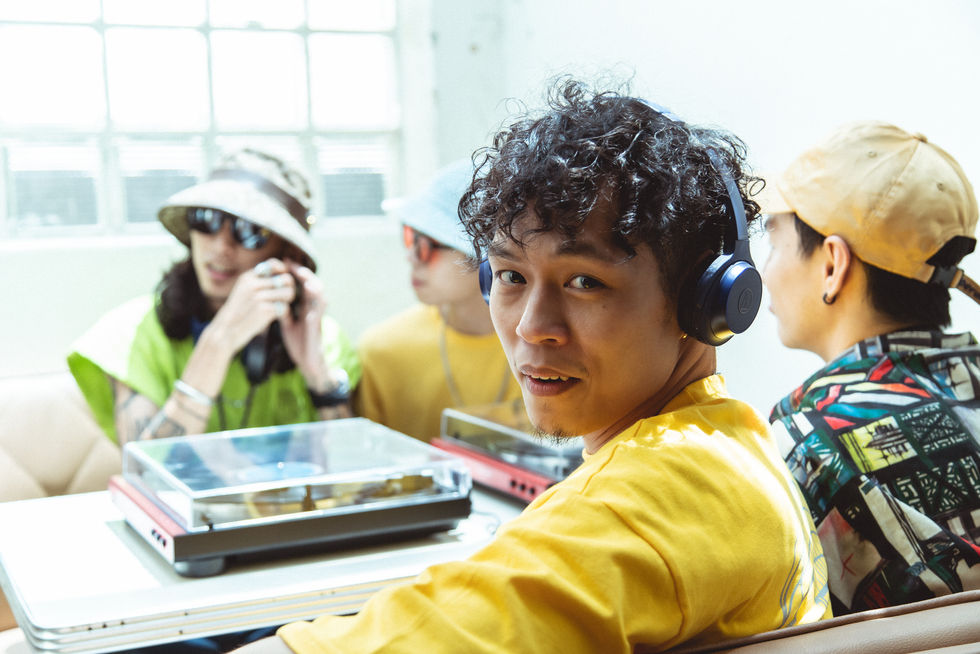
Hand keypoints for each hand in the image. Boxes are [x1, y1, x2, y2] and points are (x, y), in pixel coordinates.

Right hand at [209, 258, 299, 354]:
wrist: (225, 331)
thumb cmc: (239, 312)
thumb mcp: (244, 290)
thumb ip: (260, 282)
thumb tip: (286, 275)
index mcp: (248, 277)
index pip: (273, 264)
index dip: (283, 271)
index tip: (283, 281)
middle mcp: (253, 284)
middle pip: (286, 279)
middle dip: (290, 288)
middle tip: (285, 298)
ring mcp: (258, 297)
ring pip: (289, 293)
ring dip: (288, 301)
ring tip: (279, 307)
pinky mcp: (263, 310)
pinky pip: (285, 307)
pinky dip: (283, 314)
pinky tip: (274, 317)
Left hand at [279, 259, 331, 387]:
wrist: (307, 362)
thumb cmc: (299, 344)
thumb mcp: (287, 325)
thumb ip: (283, 312)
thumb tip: (274, 300)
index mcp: (305, 308)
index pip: (302, 286)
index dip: (294, 274)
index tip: (284, 263)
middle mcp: (313, 309)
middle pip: (312, 284)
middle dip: (302, 272)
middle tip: (290, 263)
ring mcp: (317, 315)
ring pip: (319, 292)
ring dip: (311, 280)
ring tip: (301, 272)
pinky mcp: (318, 323)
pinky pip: (320, 306)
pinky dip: (316, 295)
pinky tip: (309, 288)